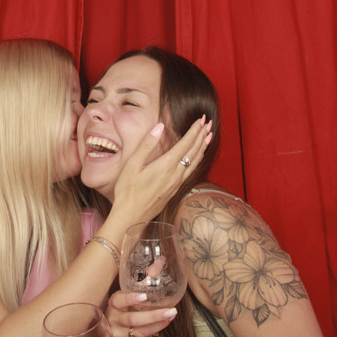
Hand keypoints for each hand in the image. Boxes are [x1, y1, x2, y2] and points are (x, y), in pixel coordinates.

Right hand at [105, 287, 178, 336]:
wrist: (112, 329)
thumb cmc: (124, 307)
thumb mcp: (128, 294)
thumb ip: (143, 280)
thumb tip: (159, 264)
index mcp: (114, 304)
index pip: (119, 301)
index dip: (130, 299)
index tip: (144, 296)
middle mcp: (114, 319)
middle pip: (133, 319)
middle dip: (153, 316)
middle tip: (170, 311)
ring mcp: (118, 333)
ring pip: (140, 331)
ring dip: (158, 324)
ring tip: (171, 316)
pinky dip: (154, 331)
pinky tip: (163, 324)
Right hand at [110, 116, 212, 230]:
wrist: (131, 216)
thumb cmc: (127, 191)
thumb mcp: (132, 165)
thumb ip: (147, 145)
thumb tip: (159, 127)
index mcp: (165, 166)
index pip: (185, 144)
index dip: (194, 131)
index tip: (200, 120)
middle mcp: (175, 174)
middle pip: (193, 152)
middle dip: (201, 136)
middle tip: (208, 123)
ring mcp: (177, 183)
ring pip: (195, 161)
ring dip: (202, 147)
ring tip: (209, 135)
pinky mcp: (175, 190)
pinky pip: (191, 171)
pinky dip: (197, 159)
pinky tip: (199, 156)